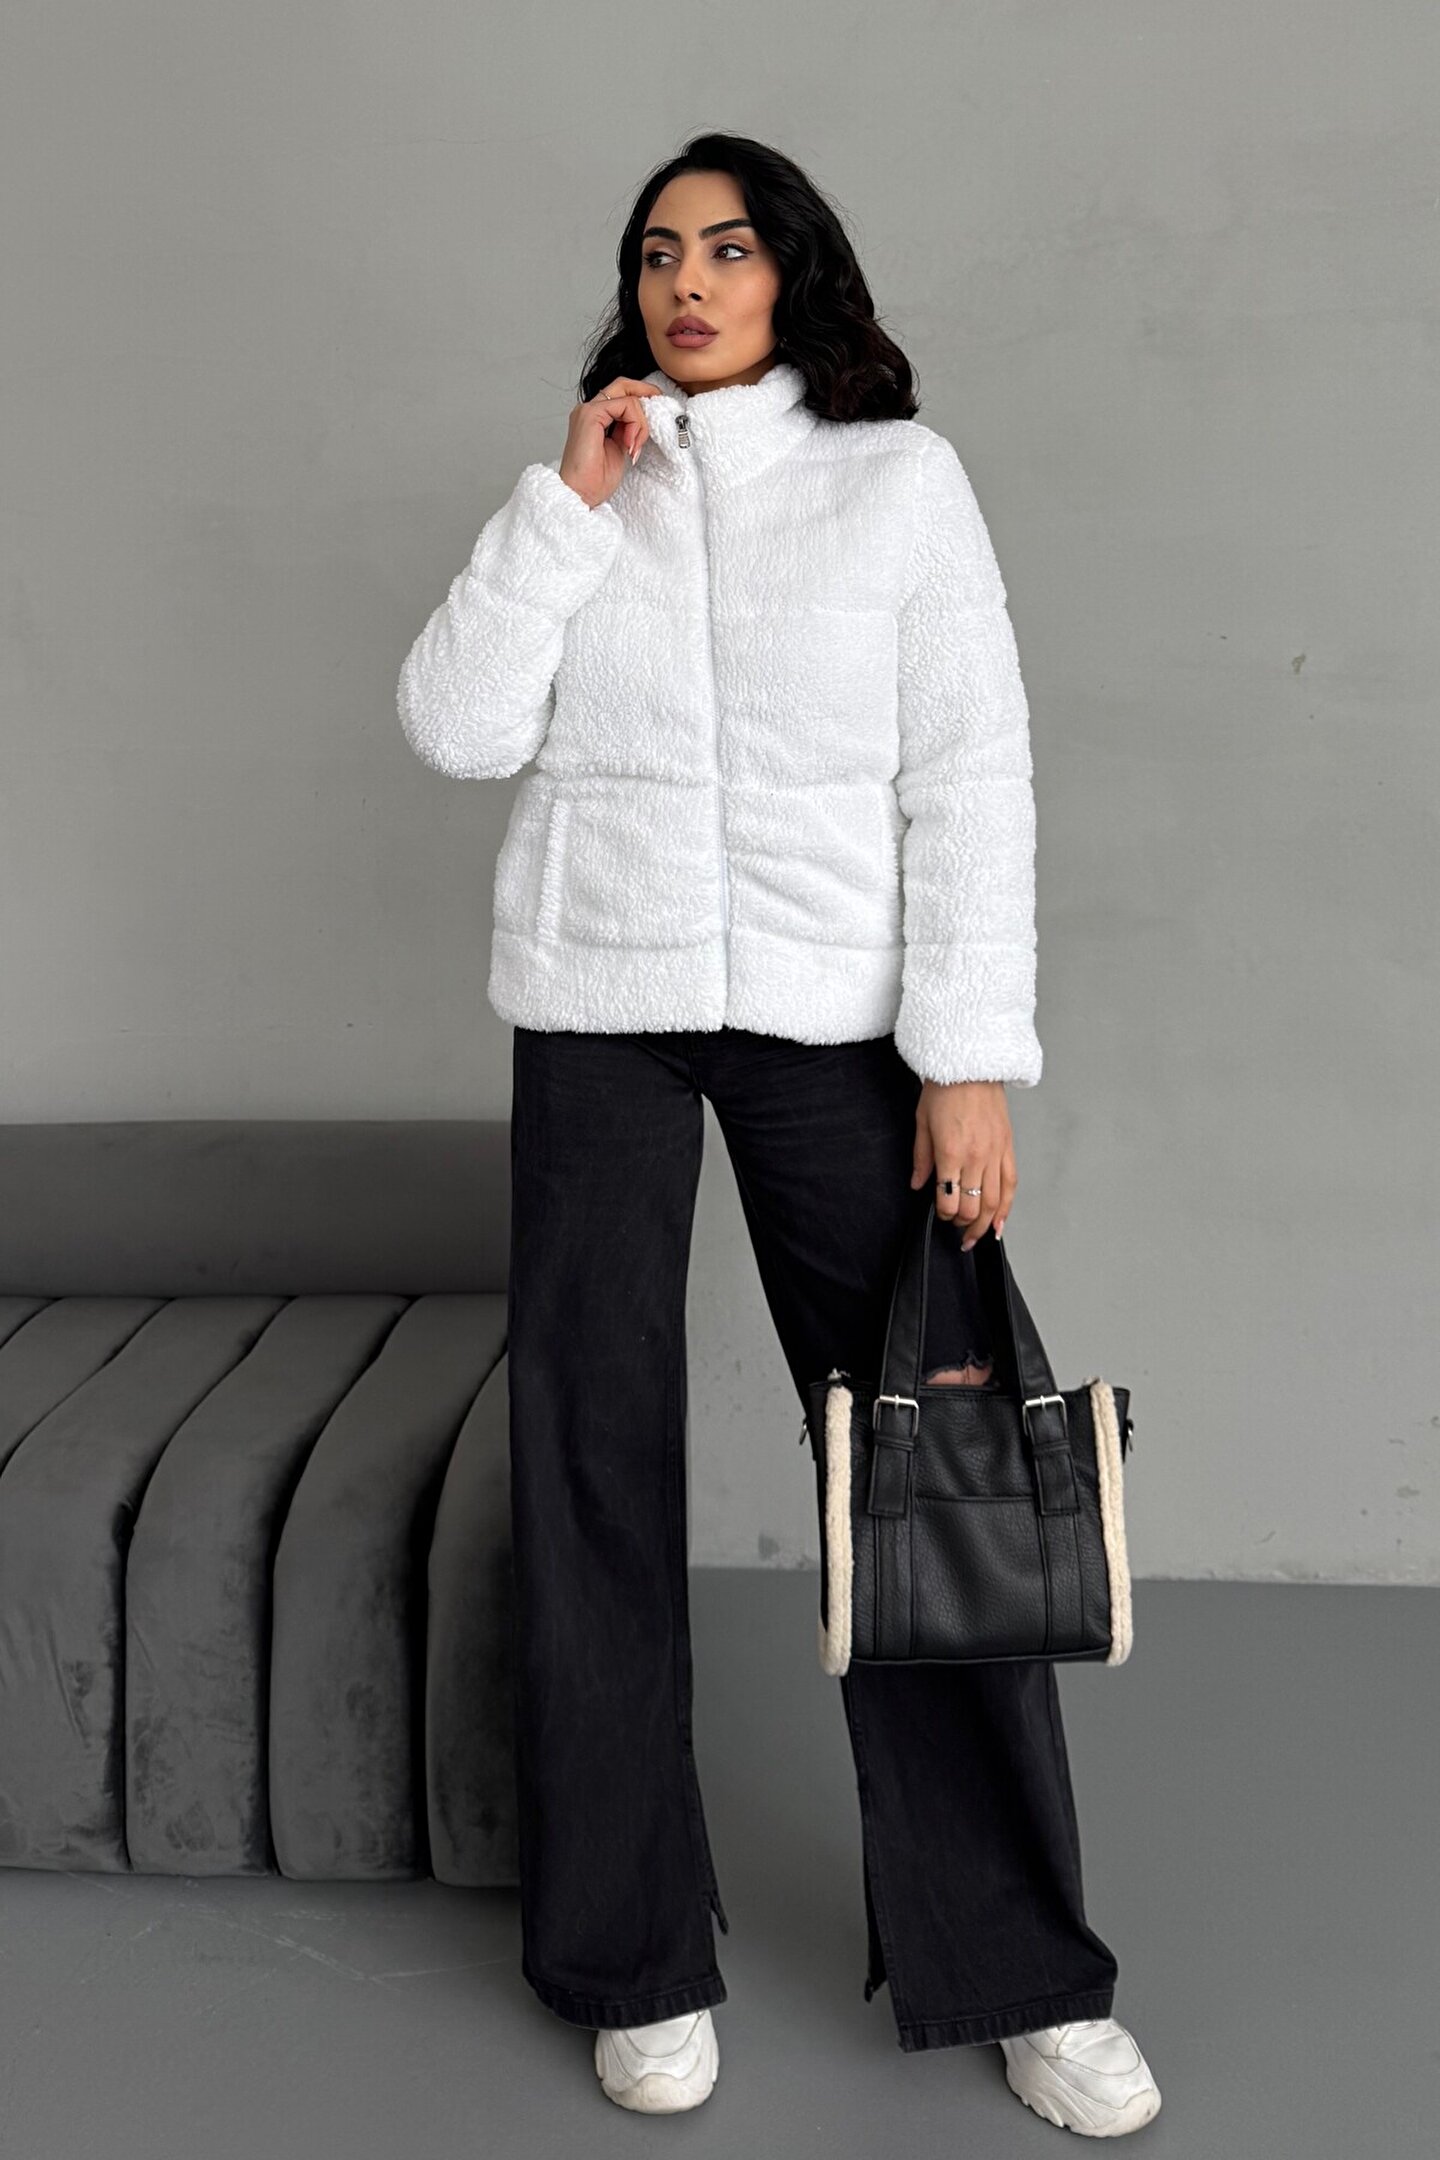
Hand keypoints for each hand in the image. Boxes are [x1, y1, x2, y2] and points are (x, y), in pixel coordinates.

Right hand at [558, 378, 661, 508]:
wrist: (582, 495)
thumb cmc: (596, 480)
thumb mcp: (621, 448)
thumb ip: (629, 430)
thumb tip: (644, 421)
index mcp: (595, 417)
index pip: (621, 394)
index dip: (642, 398)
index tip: (657, 413)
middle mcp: (589, 409)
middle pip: (623, 385)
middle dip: (647, 394)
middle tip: (660, 406)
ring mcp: (588, 410)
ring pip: (628, 397)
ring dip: (641, 422)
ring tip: (635, 446)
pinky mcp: (590, 415)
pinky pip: (625, 406)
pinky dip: (635, 424)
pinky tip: (630, 444)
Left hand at [909, 1079, 1016, 1249]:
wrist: (970, 1066)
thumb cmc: (944, 1089)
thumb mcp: (921, 1123)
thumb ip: (921, 1159)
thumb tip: (918, 1184)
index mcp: (951, 1153)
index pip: (949, 1201)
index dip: (943, 1215)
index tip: (940, 1214)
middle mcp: (975, 1157)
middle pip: (973, 1208)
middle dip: (962, 1224)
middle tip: (955, 1229)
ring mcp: (995, 1154)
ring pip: (994, 1203)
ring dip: (985, 1225)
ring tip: (976, 1236)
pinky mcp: (1008, 1148)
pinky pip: (1011, 1185)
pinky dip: (1007, 1208)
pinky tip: (1000, 1222)